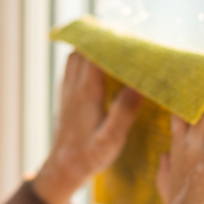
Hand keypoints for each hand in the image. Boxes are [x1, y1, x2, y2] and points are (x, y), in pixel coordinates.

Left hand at [32, 52, 142, 203]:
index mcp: (86, 93)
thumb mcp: (111, 140)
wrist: (64, 167)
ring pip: (76, 55)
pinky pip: (72, 66)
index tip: (131, 38)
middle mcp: (74, 86)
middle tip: (126, 37)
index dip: (112, 42)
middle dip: (103, 39)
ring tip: (113, 43)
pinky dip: (84, 56)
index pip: (95, 54)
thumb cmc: (90, 155)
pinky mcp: (65, 94)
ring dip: (92, 46)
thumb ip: (123, 113)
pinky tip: (97, 60)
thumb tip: (139, 86)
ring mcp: (67, 89)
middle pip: (84, 49)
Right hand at [155, 82, 203, 203]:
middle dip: (197, 93)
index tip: (182, 91)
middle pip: (192, 113)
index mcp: (176, 158)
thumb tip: (162, 158)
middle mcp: (185, 149)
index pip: (179, 125)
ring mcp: (199, 150)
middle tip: (200, 71)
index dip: (182, 107)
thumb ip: (165, 175)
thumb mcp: (169, 192)